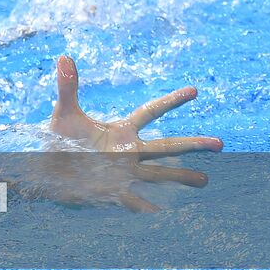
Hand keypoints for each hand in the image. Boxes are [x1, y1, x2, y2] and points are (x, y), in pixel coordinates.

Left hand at [47, 55, 222, 210]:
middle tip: (220, 143)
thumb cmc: (58, 139)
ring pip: (158, 174)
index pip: (151, 112)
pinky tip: (165, 213)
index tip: (194, 90)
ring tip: (205, 180)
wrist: (48, 168)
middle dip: (193, 144)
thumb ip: (67, 87)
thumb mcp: (65, 112)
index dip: (171, 101)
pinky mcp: (114, 191)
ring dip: (180, 176)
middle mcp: (129, 152)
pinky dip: (149, 207)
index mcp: (121, 131)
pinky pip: (135, 201)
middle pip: (166, 146)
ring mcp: (124, 172)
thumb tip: (64, 57)